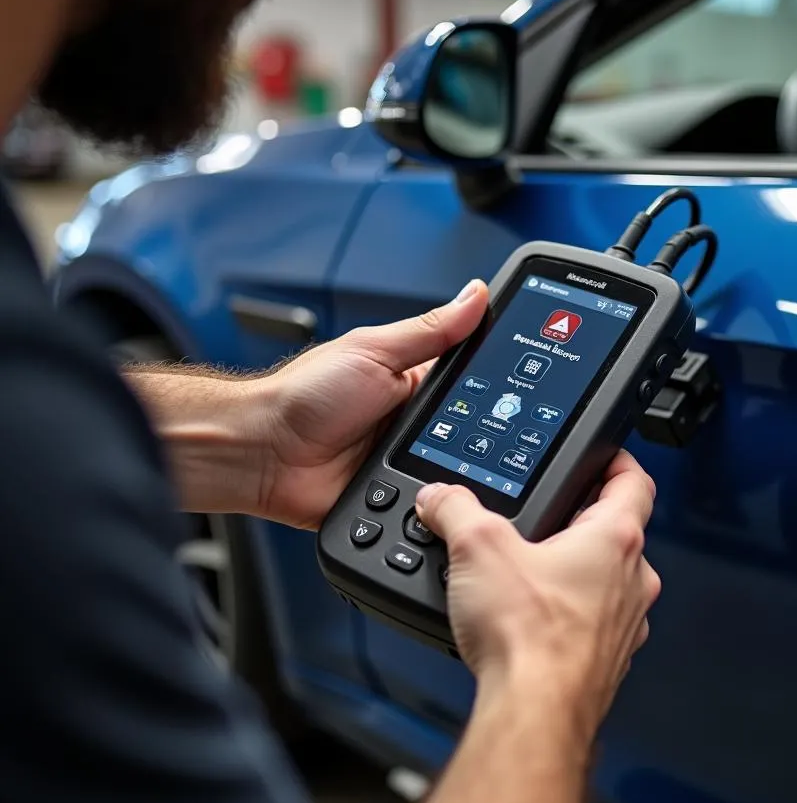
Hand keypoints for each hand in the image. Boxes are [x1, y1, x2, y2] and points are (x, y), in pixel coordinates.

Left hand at [256, 280, 488, 529]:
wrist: (260, 452)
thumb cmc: (302, 396)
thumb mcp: (374, 351)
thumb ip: (429, 331)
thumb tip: (475, 295)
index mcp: (411, 381)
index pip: (471, 381)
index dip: (498, 383)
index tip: (529, 385)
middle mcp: (411, 422)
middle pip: (470, 432)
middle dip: (484, 438)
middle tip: (499, 438)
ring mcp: (402, 461)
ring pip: (453, 473)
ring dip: (458, 474)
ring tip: (467, 470)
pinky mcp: (392, 498)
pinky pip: (427, 506)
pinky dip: (435, 505)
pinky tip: (441, 499)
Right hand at [415, 451, 660, 738]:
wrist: (534, 713)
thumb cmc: (528, 637)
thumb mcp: (477, 549)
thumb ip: (455, 511)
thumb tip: (441, 498)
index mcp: (615, 540)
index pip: (634, 480)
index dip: (616, 459)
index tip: (601, 453)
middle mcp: (632, 580)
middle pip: (617, 531)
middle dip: (580, 519)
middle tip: (546, 513)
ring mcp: (624, 624)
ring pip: (607, 580)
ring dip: (575, 569)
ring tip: (530, 569)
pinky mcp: (606, 661)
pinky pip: (593, 622)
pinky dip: (568, 614)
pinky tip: (530, 619)